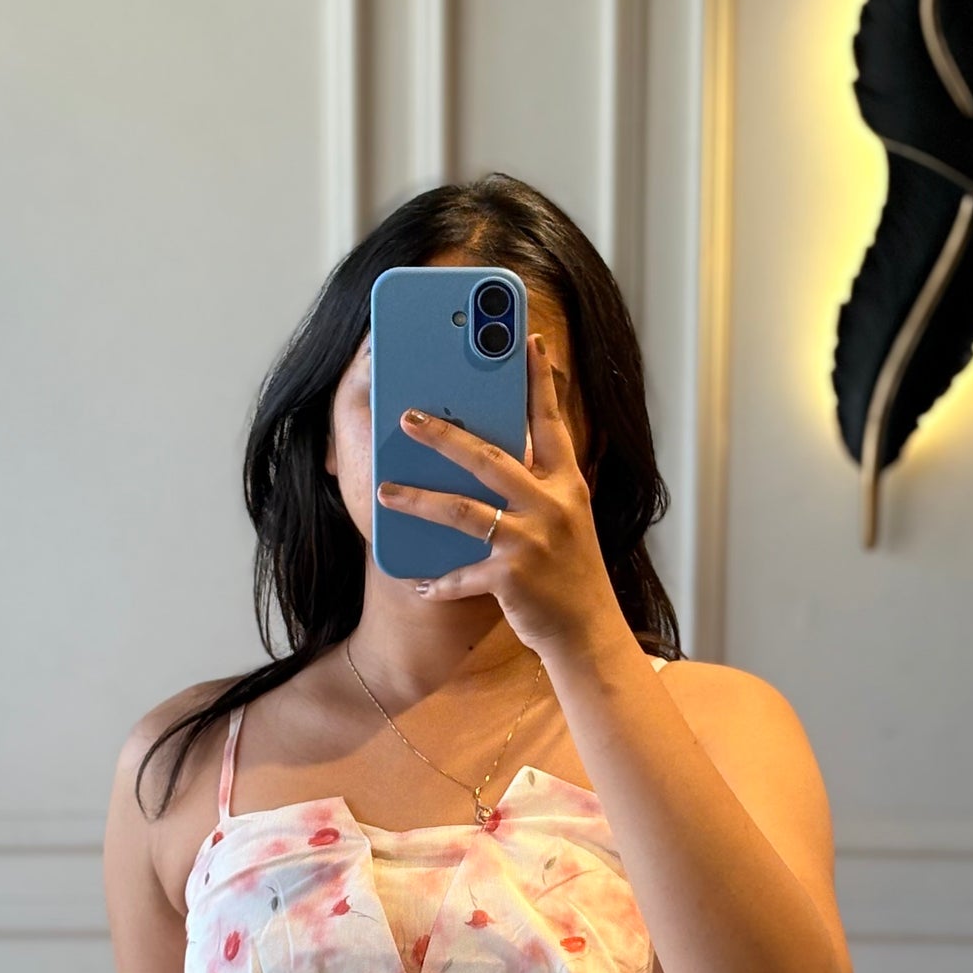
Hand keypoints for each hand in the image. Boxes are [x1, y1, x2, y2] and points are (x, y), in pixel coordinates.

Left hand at [377, 330, 622, 656]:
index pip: (550, 422)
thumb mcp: (565, 519)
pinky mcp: (514, 578)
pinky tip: (418, 584)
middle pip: (489, 459)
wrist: (589, 633)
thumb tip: (488, 455)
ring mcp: (533, 541)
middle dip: (444, 436)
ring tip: (384, 492)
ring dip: (418, 500)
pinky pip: (463, 573)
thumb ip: (535, 485)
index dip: (539, 380)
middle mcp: (553, 506)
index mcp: (566, 484)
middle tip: (408, 417)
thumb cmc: (570, 573)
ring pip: (463, 511)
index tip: (526, 340)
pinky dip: (439, 581)